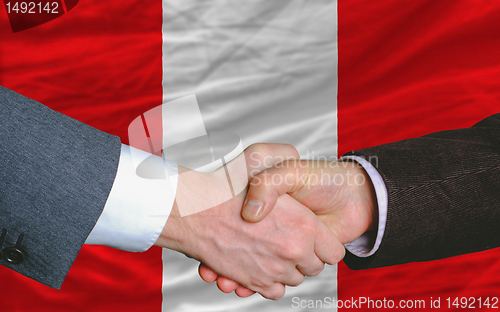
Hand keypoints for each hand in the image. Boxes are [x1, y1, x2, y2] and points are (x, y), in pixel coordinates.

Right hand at [155, 145, 343, 299]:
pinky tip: (259, 264)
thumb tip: (300, 169)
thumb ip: (286, 156)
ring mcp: (274, 270)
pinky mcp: (255, 283)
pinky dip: (270, 282)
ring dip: (286, 269)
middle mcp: (293, 250)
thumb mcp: (261, 156)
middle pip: (314, 267)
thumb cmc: (224, 183)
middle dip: (305, 257)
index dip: (325, 244)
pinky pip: (274, 292)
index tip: (313, 236)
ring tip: (270, 249)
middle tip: (288, 239)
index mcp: (304, 224)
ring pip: (294, 280)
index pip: (333, 250)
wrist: (190, 210)